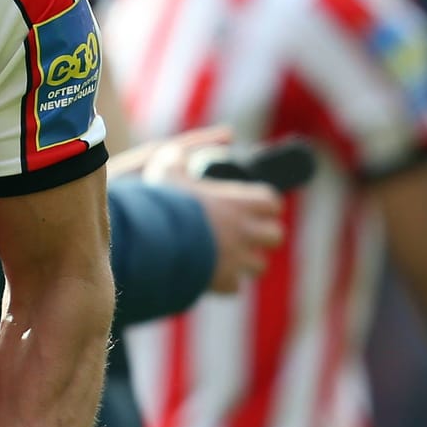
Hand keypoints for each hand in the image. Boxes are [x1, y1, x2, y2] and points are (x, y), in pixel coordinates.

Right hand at [108, 128, 283, 293]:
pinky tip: (213, 273)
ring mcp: (237, 260)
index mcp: (240, 202)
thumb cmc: (162, 199)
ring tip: (229, 253)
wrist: (151, 241)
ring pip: (259, 265)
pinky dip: (226, 280)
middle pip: (275, 235)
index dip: (265, 203)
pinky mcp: (223, 282)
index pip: (272, 202)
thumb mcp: (168, 164)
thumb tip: (208, 140)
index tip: (255, 203)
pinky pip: (235, 285)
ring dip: (247, 259)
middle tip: (244, 230)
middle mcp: (246, 232)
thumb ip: (184, 150)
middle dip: (263, 233)